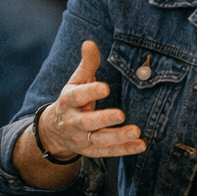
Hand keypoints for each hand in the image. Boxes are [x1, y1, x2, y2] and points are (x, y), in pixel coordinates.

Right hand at [40, 40, 145, 159]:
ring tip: (136, 132)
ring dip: (118, 138)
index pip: (78, 96)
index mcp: (68, 101)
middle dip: (104, 119)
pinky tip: (141, 145)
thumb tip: (89, 43)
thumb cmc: (72, 100)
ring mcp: (82, 139)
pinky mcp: (91, 151)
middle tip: (121, 114)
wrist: (55, 131)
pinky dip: (125, 150)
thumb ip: (87, 64)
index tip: (105, 87)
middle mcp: (73, 122)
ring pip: (100, 140)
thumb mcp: (76, 81)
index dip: (90, 92)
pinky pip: (109, 152)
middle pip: (88, 122)